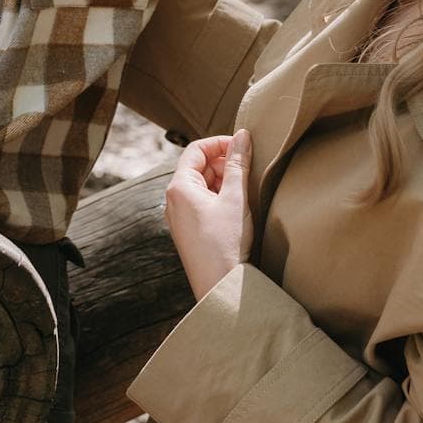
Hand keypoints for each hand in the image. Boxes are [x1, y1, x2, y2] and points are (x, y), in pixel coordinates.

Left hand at [163, 128, 250, 300]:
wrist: (220, 287)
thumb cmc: (225, 243)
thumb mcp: (236, 198)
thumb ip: (238, 164)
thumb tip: (243, 135)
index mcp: (179, 187)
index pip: (196, 150)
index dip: (220, 143)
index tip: (244, 146)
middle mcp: (174, 200)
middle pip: (198, 167)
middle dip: (224, 163)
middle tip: (249, 168)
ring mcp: (180, 216)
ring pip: (202, 185)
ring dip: (224, 181)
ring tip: (246, 188)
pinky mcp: (189, 230)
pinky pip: (203, 203)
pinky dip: (220, 197)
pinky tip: (238, 206)